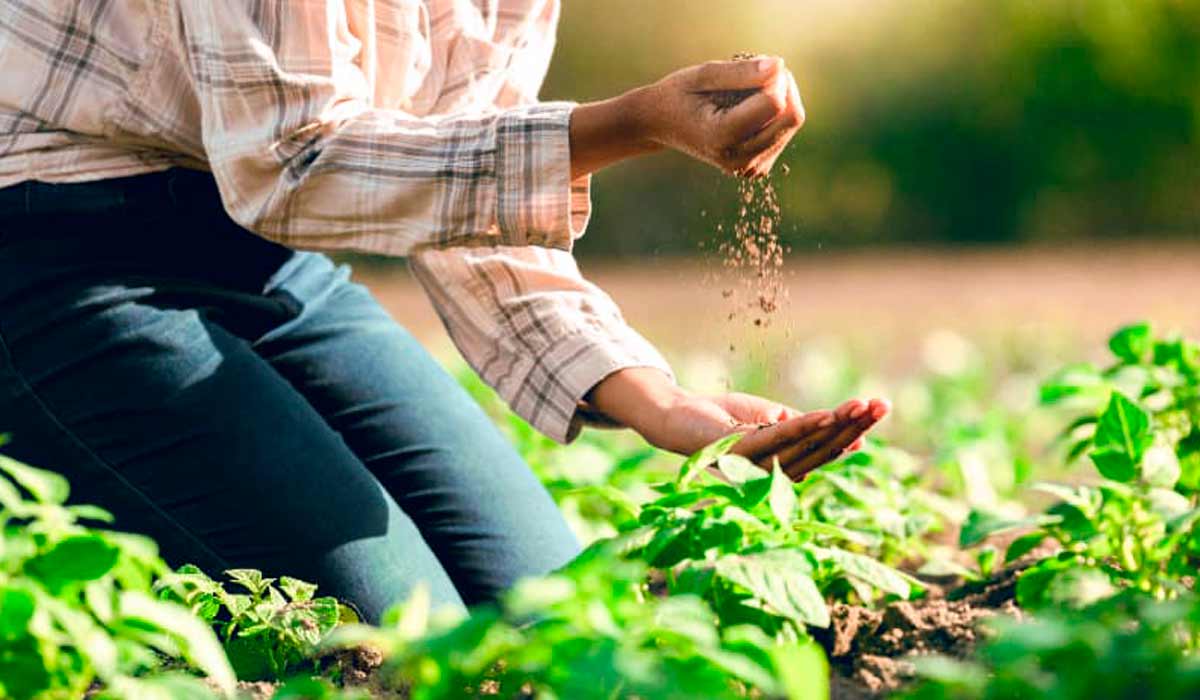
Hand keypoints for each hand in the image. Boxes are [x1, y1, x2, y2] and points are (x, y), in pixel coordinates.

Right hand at [568, 56, 804, 179]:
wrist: (661, 125)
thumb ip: (741, 72)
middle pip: (791, 116)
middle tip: (757, 73)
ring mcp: (748, 168)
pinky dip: (775, 115)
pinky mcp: (757, 168)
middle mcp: (738, 159)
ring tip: (748, 92)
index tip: (757, 64)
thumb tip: (780, 66)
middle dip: (782, 86)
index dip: (774, 77)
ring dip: (780, 99)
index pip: (775, 103)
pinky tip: (751, 110)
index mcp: (722, 137)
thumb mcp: (703, 75)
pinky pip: (785, 133)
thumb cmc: (679, 95)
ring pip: (792, 123)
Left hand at [586, 368, 888, 480]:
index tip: (879, 409)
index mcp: (784, 465)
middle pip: (823, 449)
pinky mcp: (738, 455)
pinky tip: (826, 416)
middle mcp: (774, 473)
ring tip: (863, 406)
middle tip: (884, 404)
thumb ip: (802, 424)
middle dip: (855, 426)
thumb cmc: (724, 418)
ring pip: (806, 446)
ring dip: (837, 425)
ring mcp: (757, 467)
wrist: (678, 416)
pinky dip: (804, 427)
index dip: (854, 430)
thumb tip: (841, 427)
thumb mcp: (770, 417)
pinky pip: (777, 439)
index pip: (826, 448)